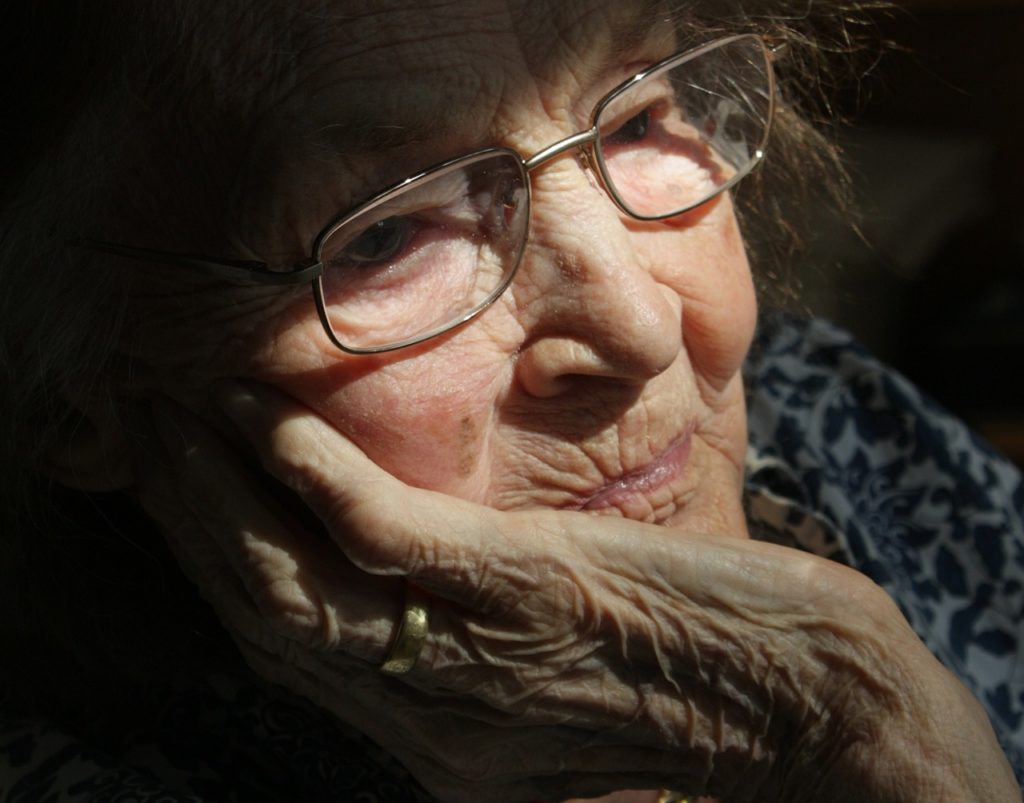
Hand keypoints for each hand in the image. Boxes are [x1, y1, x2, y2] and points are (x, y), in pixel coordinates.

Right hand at [136, 382, 1018, 801]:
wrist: (809, 712)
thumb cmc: (690, 679)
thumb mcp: (553, 686)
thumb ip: (470, 649)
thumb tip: (410, 577)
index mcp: (428, 735)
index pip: (281, 646)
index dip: (211, 559)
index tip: (175, 479)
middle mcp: (423, 717)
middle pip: (261, 612)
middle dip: (185, 515)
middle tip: (139, 427)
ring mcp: (469, 661)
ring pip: (294, 582)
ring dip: (219, 490)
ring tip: (174, 411)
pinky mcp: (527, 598)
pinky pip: (386, 544)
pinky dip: (312, 482)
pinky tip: (267, 423)